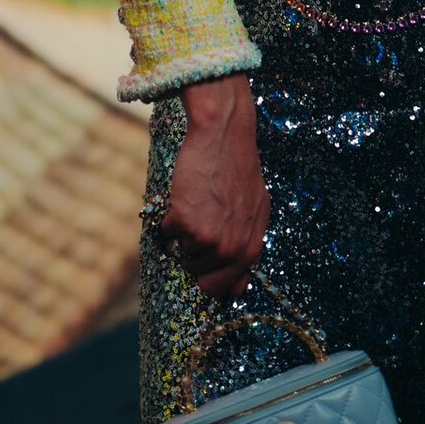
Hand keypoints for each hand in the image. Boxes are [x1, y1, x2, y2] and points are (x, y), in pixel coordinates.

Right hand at [160, 72, 270, 300]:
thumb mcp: (258, 211)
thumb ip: (250, 246)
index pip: (225, 288)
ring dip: (184, 233)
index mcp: (250, 250)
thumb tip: (239, 286)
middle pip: (200, 274)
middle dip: (195, 255)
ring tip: (198, 204)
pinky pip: (167, 232)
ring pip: (182, 253)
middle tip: (200, 227)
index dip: (212, 278)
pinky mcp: (185, 222)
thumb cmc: (240, 169)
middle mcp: (231, 250)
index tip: (206, 267)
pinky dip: (170, 216)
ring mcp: (208, 238)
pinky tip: (186, 195)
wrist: (224, 135)